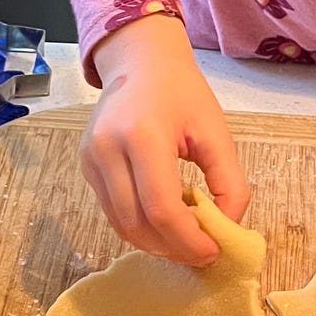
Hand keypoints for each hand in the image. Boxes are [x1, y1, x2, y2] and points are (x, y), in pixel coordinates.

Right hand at [84, 17, 249, 263]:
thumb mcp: (217, 133)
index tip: (212, 251)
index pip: (161, 207)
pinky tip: (163, 222)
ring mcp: (90, 159)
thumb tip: (225, 229)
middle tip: (201, 254)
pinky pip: (111, 211)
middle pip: (138, 223)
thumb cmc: (182, 93)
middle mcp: (107, 149)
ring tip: (183, 242)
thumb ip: (230, 184)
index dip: (188, 240)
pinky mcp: (85, 166)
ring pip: (120, 225)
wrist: (140, 61)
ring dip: (154, 244)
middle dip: (172, 249)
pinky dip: (139, 227)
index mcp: (143, 135)